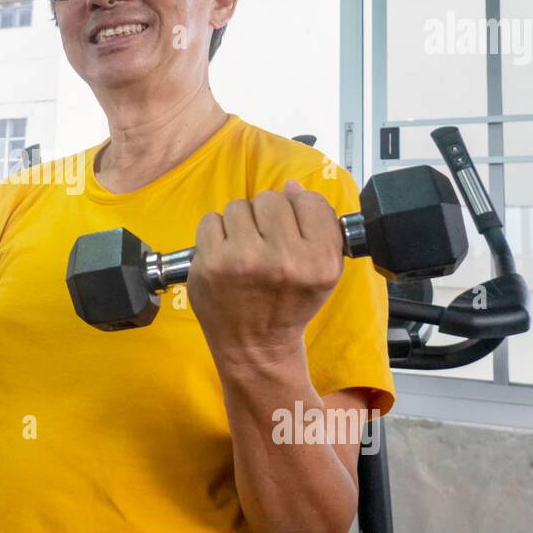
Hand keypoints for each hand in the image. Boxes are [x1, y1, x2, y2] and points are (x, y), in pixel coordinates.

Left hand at [186, 180, 343, 368]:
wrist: (254, 346)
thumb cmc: (289, 305)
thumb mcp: (322, 271)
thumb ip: (317, 226)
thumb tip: (291, 186)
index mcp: (318, 262)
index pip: (311, 202)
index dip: (300, 211)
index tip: (294, 230)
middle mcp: (282, 260)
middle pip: (272, 199)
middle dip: (268, 216)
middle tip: (266, 242)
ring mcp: (242, 260)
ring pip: (239, 206)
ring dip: (241, 223)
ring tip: (245, 250)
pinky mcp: (209, 263)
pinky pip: (211, 220)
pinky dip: (216, 233)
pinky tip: (226, 255)